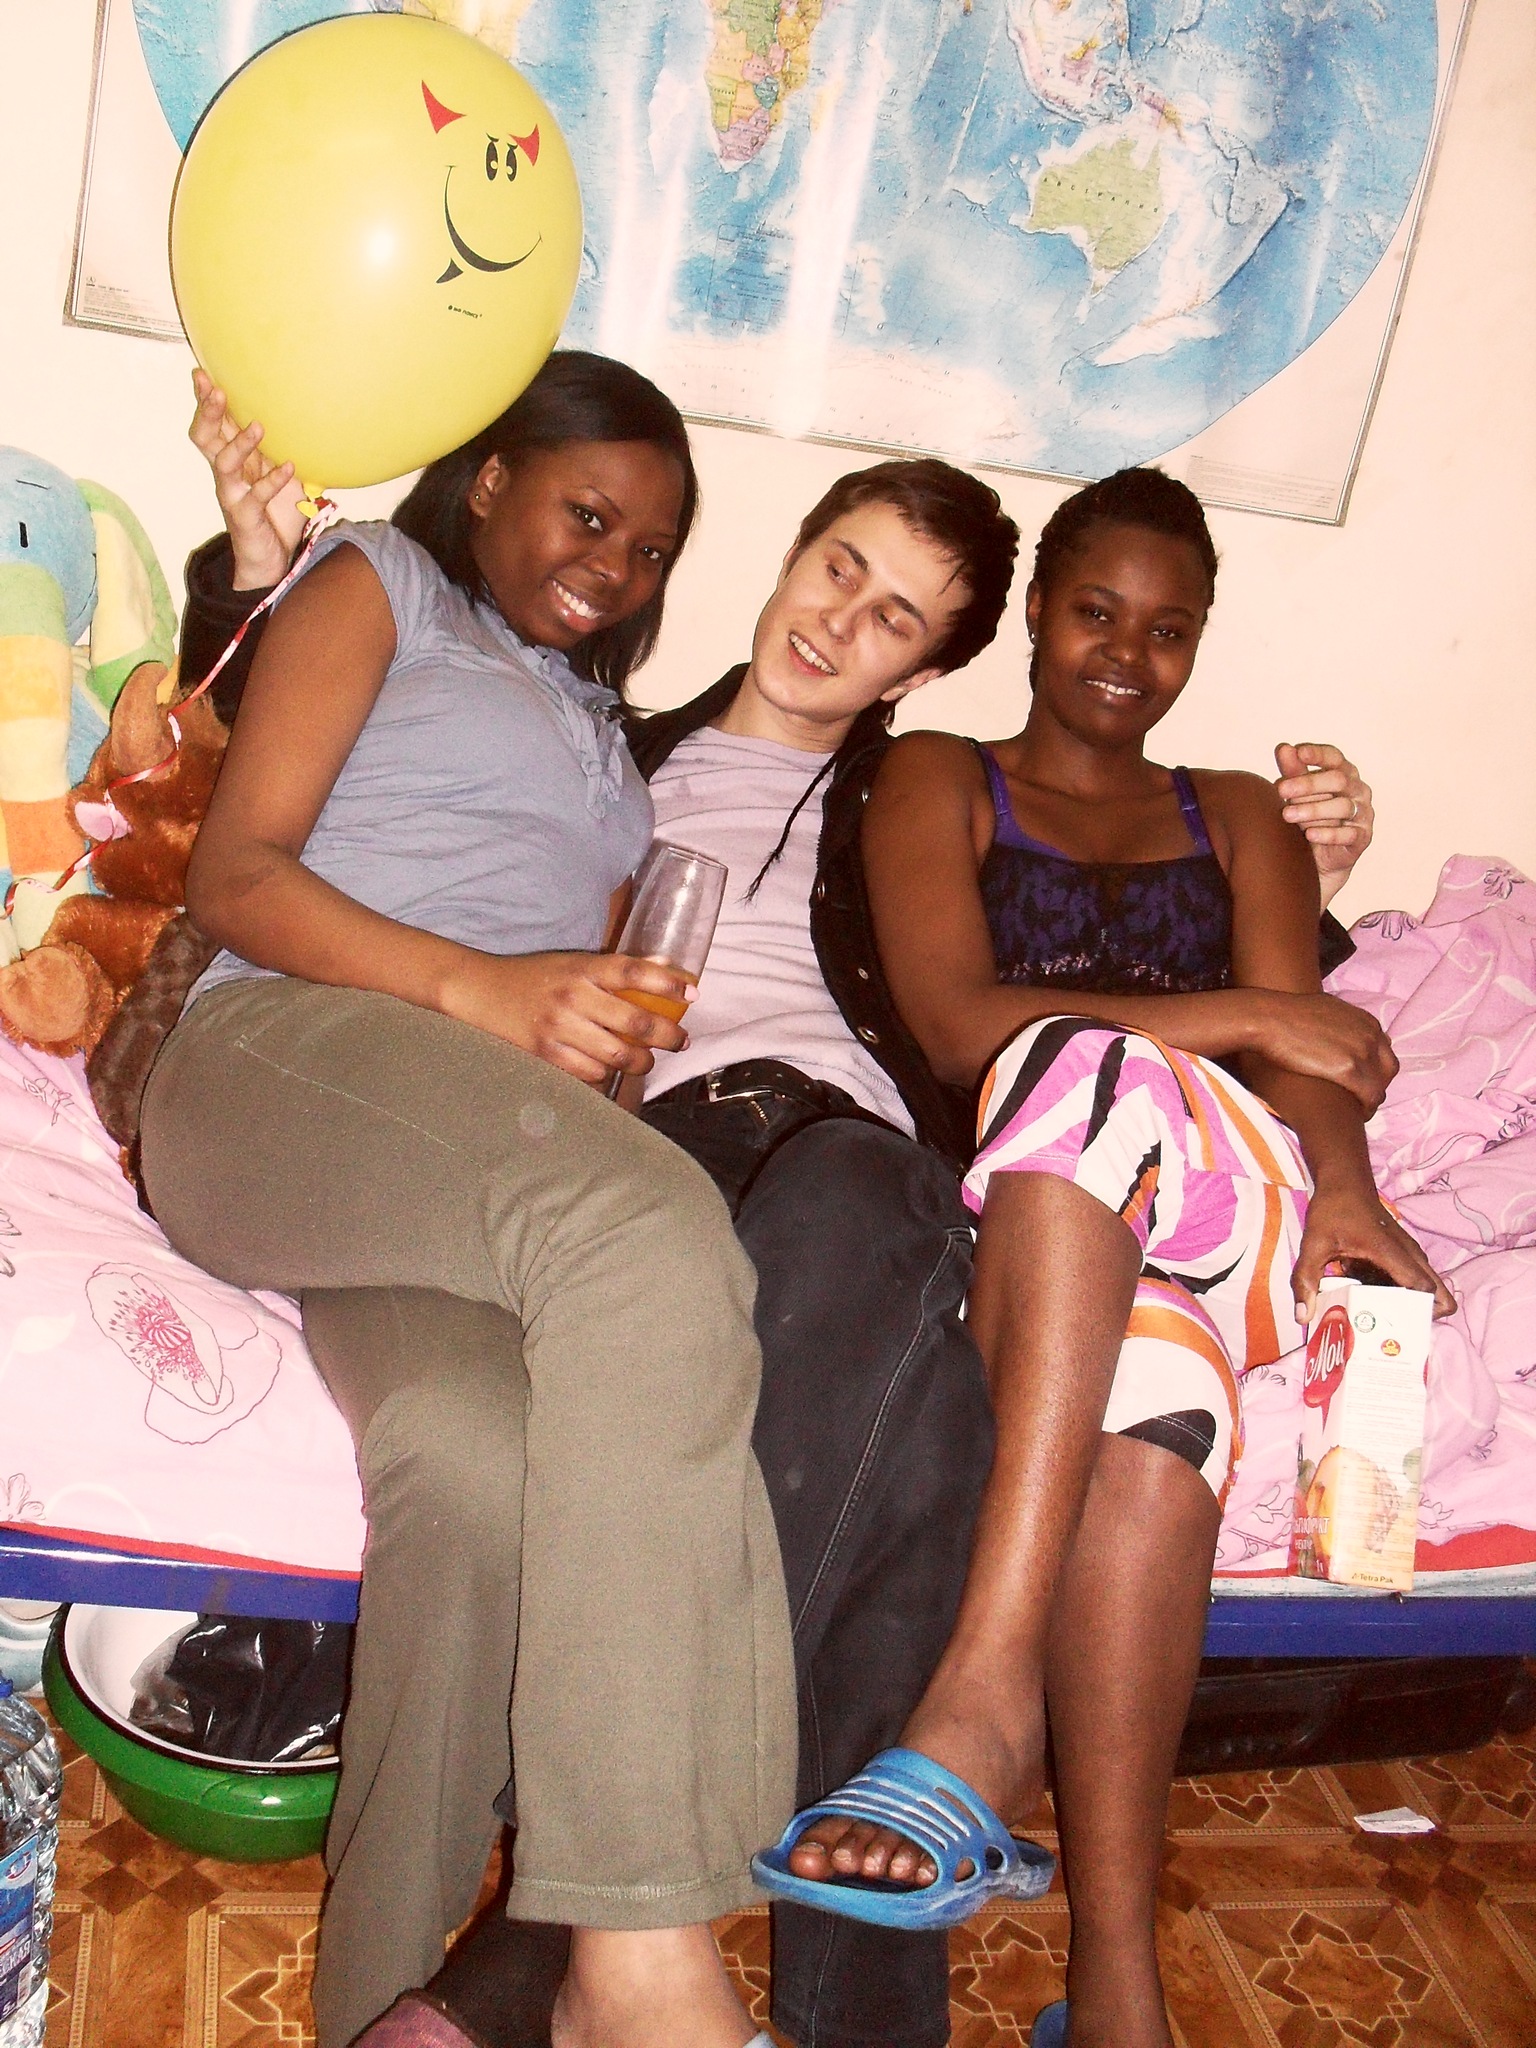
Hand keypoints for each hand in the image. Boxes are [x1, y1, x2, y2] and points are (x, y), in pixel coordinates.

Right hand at [189, 368, 305, 589]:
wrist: (270, 560)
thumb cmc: (274, 513)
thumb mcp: (278, 475)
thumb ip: (279, 451)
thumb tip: (300, 420)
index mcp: (231, 460)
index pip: (210, 425)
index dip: (203, 401)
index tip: (201, 373)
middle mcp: (226, 475)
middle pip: (205, 438)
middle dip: (207, 413)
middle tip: (218, 391)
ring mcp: (233, 494)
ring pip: (224, 464)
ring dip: (240, 443)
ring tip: (258, 426)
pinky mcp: (246, 516)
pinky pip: (256, 496)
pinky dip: (273, 481)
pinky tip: (289, 468)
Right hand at [439, 949, 691, 1086]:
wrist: (481, 992)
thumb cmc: (534, 977)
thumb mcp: (574, 963)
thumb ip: (614, 970)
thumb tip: (664, 968)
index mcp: (583, 968)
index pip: (634, 971)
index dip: (668, 983)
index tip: (692, 994)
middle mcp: (574, 996)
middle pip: (635, 1022)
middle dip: (667, 1037)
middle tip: (681, 1042)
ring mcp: (559, 1028)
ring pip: (618, 1056)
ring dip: (640, 1062)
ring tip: (644, 1060)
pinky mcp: (546, 1055)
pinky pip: (591, 1074)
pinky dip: (606, 1075)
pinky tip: (609, 1069)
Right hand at [1246, 988, 1397, 1112]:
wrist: (1268, 1018)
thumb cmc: (1285, 1014)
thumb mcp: (1324, 1008)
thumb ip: (1340, 1021)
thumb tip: (1335, 1029)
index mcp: (1366, 1021)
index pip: (1383, 1052)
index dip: (1373, 1070)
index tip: (1359, 1082)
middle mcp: (1370, 1035)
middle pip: (1388, 1070)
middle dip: (1377, 1085)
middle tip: (1360, 1099)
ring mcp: (1362, 1052)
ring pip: (1380, 1086)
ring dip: (1370, 1101)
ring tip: (1357, 1112)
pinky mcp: (1349, 1070)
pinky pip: (1370, 1097)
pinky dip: (1366, 1109)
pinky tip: (1354, 1116)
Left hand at [1274, 743, 1373, 909]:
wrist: (1318, 858)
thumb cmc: (1309, 817)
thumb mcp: (1298, 793)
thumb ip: (1294, 771)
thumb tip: (1283, 748)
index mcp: (1345, 774)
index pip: (1335, 758)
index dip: (1319, 754)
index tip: (1299, 752)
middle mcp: (1358, 790)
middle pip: (1338, 780)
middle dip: (1308, 784)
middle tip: (1280, 789)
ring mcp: (1364, 813)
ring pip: (1343, 806)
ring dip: (1313, 810)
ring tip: (1288, 815)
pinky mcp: (1363, 837)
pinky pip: (1348, 834)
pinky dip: (1328, 834)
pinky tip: (1309, 834)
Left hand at [1290, 1179, 1455, 1325]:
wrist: (1345, 1182)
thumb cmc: (1333, 1209)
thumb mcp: (1314, 1243)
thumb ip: (1306, 1279)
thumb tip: (1302, 1317)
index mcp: (1392, 1253)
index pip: (1422, 1288)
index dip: (1419, 1313)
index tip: (1402, 1334)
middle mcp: (1409, 1256)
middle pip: (1439, 1294)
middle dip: (1425, 1318)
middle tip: (1398, 1337)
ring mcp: (1408, 1256)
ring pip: (1427, 1289)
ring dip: (1413, 1309)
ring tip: (1385, 1328)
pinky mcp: (1402, 1257)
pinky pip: (1411, 1283)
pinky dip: (1401, 1297)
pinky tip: (1373, 1307)